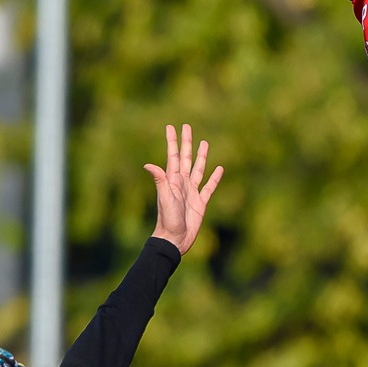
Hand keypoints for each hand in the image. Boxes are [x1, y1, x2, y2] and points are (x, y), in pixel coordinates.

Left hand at [146, 123, 223, 253]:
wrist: (175, 239)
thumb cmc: (168, 220)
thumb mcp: (165, 198)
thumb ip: (160, 181)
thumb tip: (148, 165)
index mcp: (172, 180)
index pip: (173, 156)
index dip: (172, 142)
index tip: (171, 127)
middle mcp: (182, 183)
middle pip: (186, 158)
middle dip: (186, 143)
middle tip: (187, 127)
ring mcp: (192, 192)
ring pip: (198, 169)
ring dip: (201, 156)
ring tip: (204, 142)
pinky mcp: (201, 202)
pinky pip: (209, 186)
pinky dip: (214, 178)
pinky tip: (219, 169)